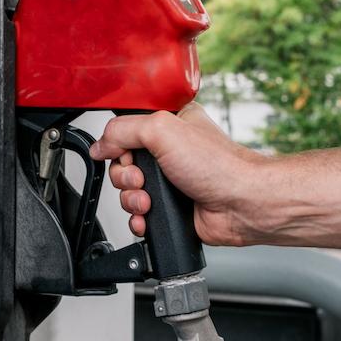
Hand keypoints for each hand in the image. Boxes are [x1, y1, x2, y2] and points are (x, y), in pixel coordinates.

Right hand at [90, 103, 261, 245]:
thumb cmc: (219, 165)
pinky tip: (149, 216)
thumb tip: (100, 145)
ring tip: (149, 200)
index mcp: (170, 123)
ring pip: (127, 190)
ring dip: (131, 198)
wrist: (241, 205)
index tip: (124, 151)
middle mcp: (169, 150)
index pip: (127, 128)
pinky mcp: (170, 206)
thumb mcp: (162, 130)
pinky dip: (138, 218)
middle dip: (124, 175)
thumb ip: (123, 130)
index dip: (119, 142)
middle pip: (122, 162)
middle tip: (142, 178)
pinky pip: (138, 213)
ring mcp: (169, 180)